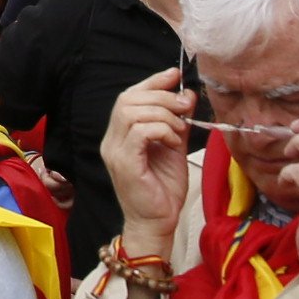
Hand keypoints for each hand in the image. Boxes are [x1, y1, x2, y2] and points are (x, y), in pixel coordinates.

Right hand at [102, 69, 195, 244]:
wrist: (157, 223)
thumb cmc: (163, 190)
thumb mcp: (174, 148)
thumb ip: (177, 122)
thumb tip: (187, 95)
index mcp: (120, 135)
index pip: (128, 96)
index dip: (151, 82)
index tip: (174, 75)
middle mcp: (111, 140)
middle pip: (128, 99)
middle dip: (162, 97)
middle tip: (185, 106)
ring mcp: (115, 151)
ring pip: (133, 112)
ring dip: (164, 116)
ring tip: (180, 131)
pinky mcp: (125, 163)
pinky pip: (140, 132)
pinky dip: (162, 130)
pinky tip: (174, 142)